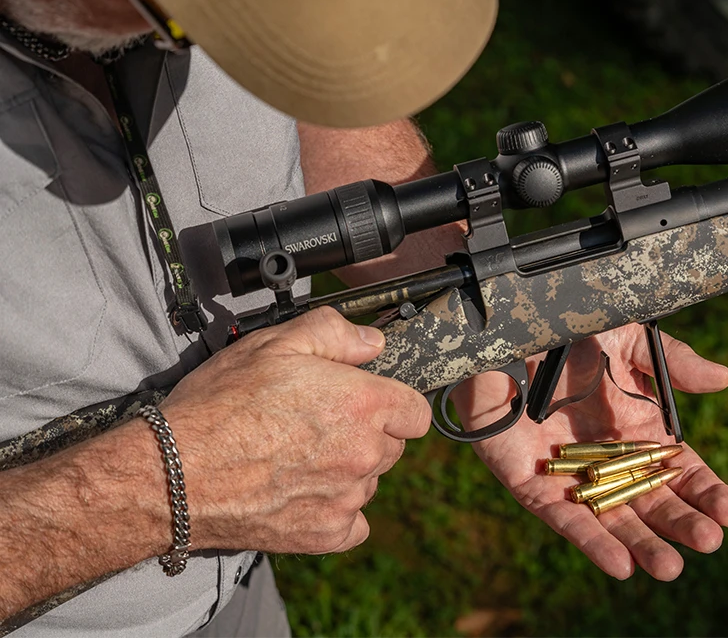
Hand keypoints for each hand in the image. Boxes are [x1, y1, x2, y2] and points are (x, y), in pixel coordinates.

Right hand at [160, 307, 431, 553]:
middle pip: (391, 447)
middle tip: (317, 428)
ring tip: (295, 460)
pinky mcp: (323, 535)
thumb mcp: (274, 344)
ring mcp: (346, 498)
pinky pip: (351, 525)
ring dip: (346, 473)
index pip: (414, 411)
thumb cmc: (218, 406)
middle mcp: (364, 453)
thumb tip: (372, 342)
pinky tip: (301, 496)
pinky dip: (333, 514)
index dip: (391, 403)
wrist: (171, 475)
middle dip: (366, 436)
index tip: (364, 403)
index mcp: (363, 404)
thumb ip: (334, 334)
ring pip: (368, 483)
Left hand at [463, 324, 727, 580]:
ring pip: (613, 519)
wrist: (510, 326)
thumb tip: (724, 379)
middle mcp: (610, 457)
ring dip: (642, 545)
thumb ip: (674, 364)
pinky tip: (620, 566)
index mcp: (639, 427)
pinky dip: (591, 542)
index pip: (679, 470)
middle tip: (711, 543)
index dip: (706, 492)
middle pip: (651, 500)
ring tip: (670, 568)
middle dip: (681, 524)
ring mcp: (572, 474)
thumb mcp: (631, 342)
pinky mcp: (531, 482)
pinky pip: (564, 519)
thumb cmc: (571, 330)